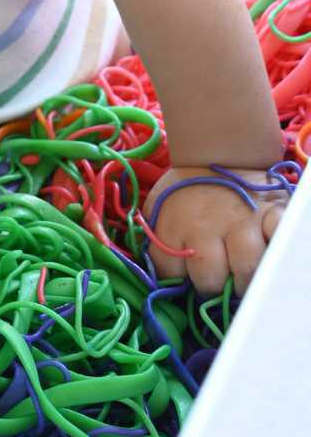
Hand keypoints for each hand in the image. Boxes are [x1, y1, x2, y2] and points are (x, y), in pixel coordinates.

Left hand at [144, 166, 287, 295]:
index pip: (171, 272)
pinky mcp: (272, 213)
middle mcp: (206, 227)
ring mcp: (241, 221)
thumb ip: (156, 239)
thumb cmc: (187, 186)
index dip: (179, 278)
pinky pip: (279, 239)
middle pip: (210, 278)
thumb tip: (162, 277)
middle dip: (213, 286)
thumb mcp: (158, 206)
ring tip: (242, 277)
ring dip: (245, 279)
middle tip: (218, 280)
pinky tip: (268, 251)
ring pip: (246, 269)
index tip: (186, 274)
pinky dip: (277, 248)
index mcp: (173, 225)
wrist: (218, 150)